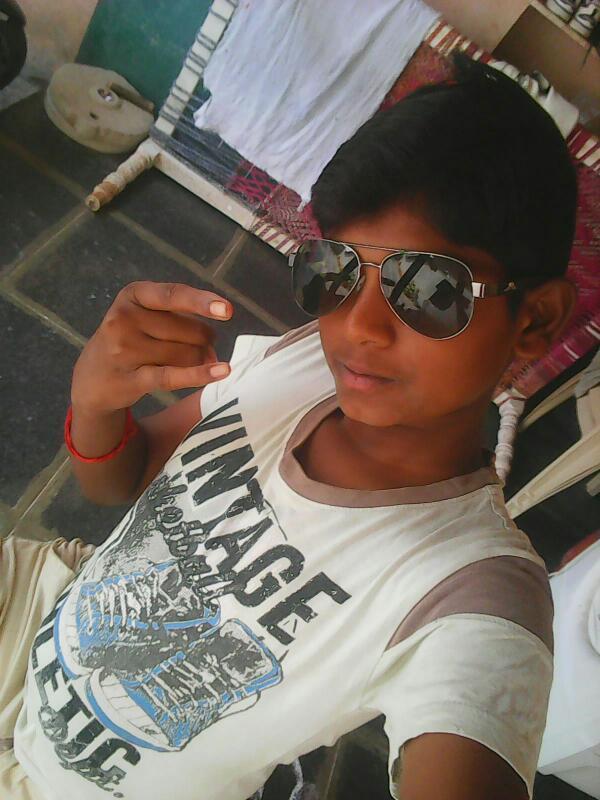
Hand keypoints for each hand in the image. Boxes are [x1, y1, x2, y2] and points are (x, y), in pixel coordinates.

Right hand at [71, 281, 232, 414]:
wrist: (92, 379)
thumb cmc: (128, 340)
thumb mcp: (143, 316)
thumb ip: (177, 319)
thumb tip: (212, 342)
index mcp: (132, 295)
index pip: (173, 295)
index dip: (202, 302)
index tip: (227, 310)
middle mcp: (124, 318)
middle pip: (186, 329)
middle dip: (205, 340)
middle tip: (205, 347)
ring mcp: (124, 350)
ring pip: (184, 354)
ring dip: (201, 360)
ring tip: (199, 362)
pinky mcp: (130, 378)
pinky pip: (173, 376)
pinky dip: (200, 374)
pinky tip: (222, 371)